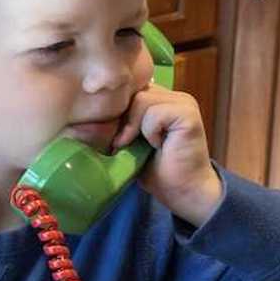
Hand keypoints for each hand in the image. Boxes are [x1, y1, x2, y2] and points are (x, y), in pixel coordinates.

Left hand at [111, 83, 222, 226]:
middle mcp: (174, 96)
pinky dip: (149, 132)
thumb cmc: (158, 171)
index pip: (130, 89)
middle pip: (134, 92)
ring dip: (134, 127)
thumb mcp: (131, 142)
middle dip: (123, 119)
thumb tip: (91, 116)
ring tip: (141, 146)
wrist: (184, 192)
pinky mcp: (188, 114)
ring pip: (142, 100)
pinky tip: (159, 146)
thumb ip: (122, 123)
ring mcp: (184, 103)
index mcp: (161, 100)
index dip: (118, 110)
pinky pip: (154, 113)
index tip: (116, 135)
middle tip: (124, 144)